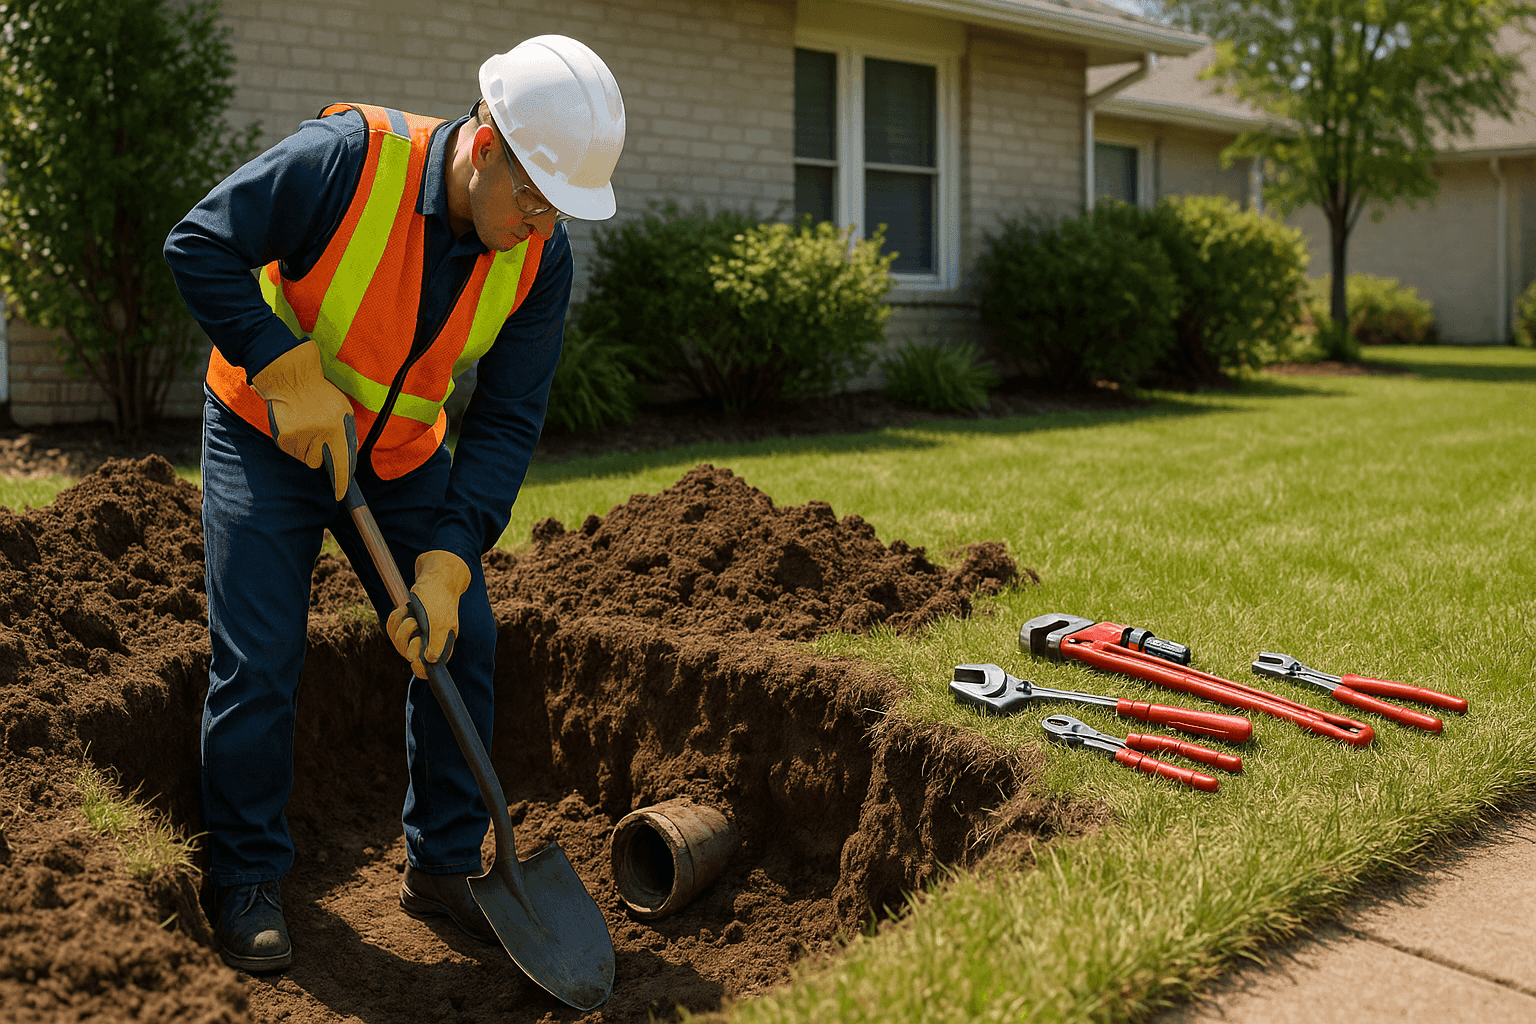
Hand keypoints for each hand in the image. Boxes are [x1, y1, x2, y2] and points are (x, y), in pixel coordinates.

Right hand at [251, 341, 354, 500]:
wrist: (291, 378)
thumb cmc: (321, 394)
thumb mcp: (343, 409)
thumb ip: (346, 432)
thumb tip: (346, 458)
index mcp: (337, 427)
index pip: (341, 462)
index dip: (341, 482)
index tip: (340, 494)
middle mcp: (318, 434)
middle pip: (317, 463)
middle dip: (318, 456)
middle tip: (315, 438)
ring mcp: (299, 436)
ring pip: (303, 457)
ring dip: (305, 448)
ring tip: (305, 427)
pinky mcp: (283, 436)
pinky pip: (290, 451)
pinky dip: (293, 443)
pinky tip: (295, 426)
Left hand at [386, 550, 471, 678]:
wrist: (435, 580)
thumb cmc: (441, 601)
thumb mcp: (441, 623)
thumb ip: (437, 643)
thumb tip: (431, 660)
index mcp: (440, 647)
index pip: (427, 669)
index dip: (419, 668)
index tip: (414, 659)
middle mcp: (427, 643)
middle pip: (408, 655)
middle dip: (408, 638)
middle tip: (414, 624)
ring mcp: (415, 634)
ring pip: (398, 641)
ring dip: (401, 625)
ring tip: (411, 613)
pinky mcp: (405, 624)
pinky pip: (392, 628)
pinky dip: (395, 618)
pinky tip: (404, 609)